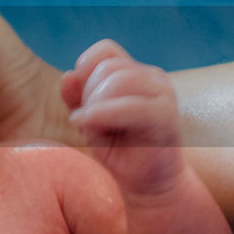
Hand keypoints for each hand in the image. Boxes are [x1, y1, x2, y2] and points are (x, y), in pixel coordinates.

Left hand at [61, 39, 183, 195]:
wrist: (148, 184)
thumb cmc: (120, 151)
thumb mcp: (90, 120)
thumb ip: (77, 97)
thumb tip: (68, 75)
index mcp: (136, 73)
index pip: (106, 49)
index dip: (86, 67)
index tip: (81, 98)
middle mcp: (152, 78)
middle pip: (107, 67)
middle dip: (88, 94)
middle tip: (90, 123)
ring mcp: (162, 93)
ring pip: (117, 80)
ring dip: (95, 105)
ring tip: (94, 129)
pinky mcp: (165, 115)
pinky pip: (129, 105)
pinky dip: (102, 114)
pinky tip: (88, 128)